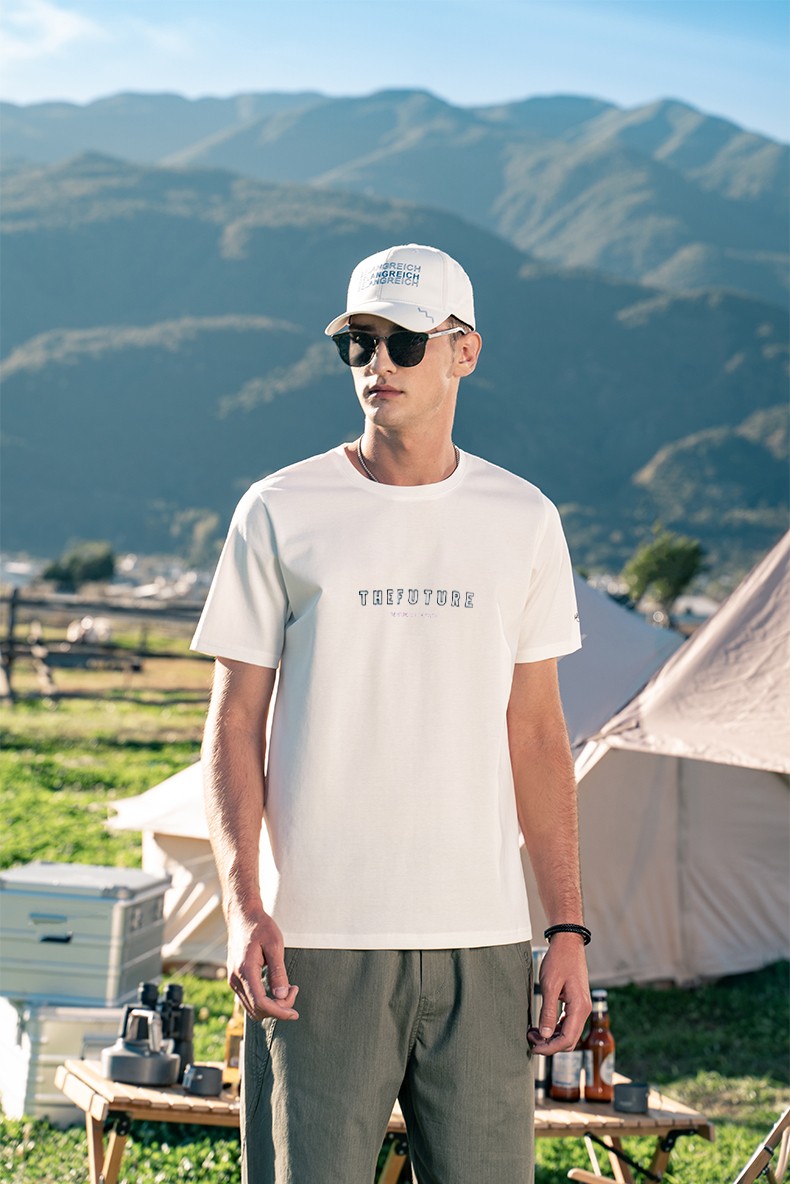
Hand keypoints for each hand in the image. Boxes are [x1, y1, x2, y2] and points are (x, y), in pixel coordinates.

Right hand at [226, 905, 298, 1021]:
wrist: (242, 916)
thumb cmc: (260, 927)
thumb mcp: (275, 945)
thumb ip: (278, 972)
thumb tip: (281, 996)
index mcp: (245, 971)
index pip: (261, 1003)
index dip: (279, 1012)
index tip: (295, 1013)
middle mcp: (235, 979)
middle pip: (257, 1010)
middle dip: (278, 1008)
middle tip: (294, 989)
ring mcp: (233, 980)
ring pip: (252, 1007)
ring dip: (271, 1005)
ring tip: (288, 988)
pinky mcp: (235, 979)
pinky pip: (250, 999)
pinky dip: (264, 1000)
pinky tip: (277, 987)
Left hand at [527, 933, 589, 1053]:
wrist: (568, 943)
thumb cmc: (559, 960)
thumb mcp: (549, 986)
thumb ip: (548, 1012)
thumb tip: (545, 1035)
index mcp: (579, 1007)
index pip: (567, 1039)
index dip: (550, 1048)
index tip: (534, 1047)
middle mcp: (584, 1010)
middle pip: (569, 1040)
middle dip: (550, 1044)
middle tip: (531, 1039)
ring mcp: (582, 1007)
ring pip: (569, 1033)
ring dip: (552, 1037)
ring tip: (533, 1032)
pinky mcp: (577, 1003)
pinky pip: (568, 1023)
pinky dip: (556, 1028)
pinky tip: (542, 1025)